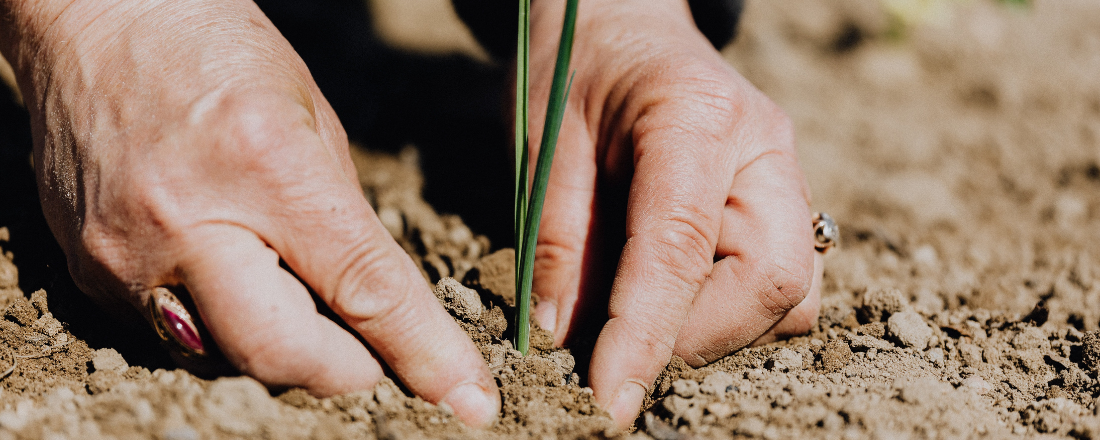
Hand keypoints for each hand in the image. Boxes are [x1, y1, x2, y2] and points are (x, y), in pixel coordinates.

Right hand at [0, 0, 497, 425]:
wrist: (93, 18)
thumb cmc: (218, 49)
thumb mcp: (314, 119)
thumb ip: (345, 221)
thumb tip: (378, 306)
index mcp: (266, 165)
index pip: (363, 289)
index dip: (424, 354)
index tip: (468, 401)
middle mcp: (188, 221)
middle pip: (283, 355)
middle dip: (346, 372)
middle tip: (372, 355)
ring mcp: (125, 255)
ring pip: (228, 359)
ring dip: (283, 350)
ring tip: (295, 297)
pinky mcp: (88, 273)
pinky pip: (174, 338)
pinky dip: (222, 327)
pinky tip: (232, 278)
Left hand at [526, 0, 821, 428]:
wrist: (622, 23)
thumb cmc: (575, 67)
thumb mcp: (543, 141)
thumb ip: (556, 236)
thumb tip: (563, 336)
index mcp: (695, 117)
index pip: (681, 247)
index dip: (645, 334)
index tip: (609, 397)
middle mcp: (763, 149)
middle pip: (772, 281)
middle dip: (695, 337)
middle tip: (618, 347)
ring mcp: (784, 175)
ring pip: (790, 294)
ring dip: (717, 329)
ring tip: (641, 312)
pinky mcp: (783, 202)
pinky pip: (784, 283)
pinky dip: (730, 310)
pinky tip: (673, 291)